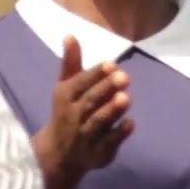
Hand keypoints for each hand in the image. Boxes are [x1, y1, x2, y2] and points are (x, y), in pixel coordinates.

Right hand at [34, 37, 133, 180]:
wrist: (58, 153)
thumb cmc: (66, 111)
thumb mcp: (65, 86)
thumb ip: (71, 62)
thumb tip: (70, 35)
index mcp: (65, 97)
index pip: (79, 83)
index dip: (95, 74)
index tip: (111, 64)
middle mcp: (72, 116)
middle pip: (89, 102)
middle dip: (106, 89)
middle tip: (124, 77)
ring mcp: (84, 137)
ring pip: (98, 122)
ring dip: (112, 110)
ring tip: (127, 97)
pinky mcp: (97, 154)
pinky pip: (108, 144)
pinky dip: (118, 135)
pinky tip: (131, 123)